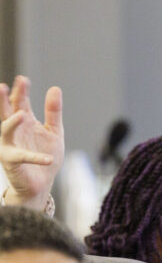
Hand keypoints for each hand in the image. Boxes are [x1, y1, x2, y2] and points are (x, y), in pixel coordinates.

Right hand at [0, 76, 63, 209]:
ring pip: (6, 131)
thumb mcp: (54, 131)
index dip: (21, 91)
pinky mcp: (13, 161)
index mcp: (24, 122)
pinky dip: (36, 158)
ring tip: (21, 115)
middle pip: (7, 112)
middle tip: (5, 86)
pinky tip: (48, 158)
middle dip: (6, 100)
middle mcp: (13, 131)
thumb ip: (53, 112)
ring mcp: (10, 145)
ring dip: (12, 123)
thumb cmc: (45, 154)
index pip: (19, 103)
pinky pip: (23, 158)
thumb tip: (55, 88)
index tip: (23, 79)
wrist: (42, 182)